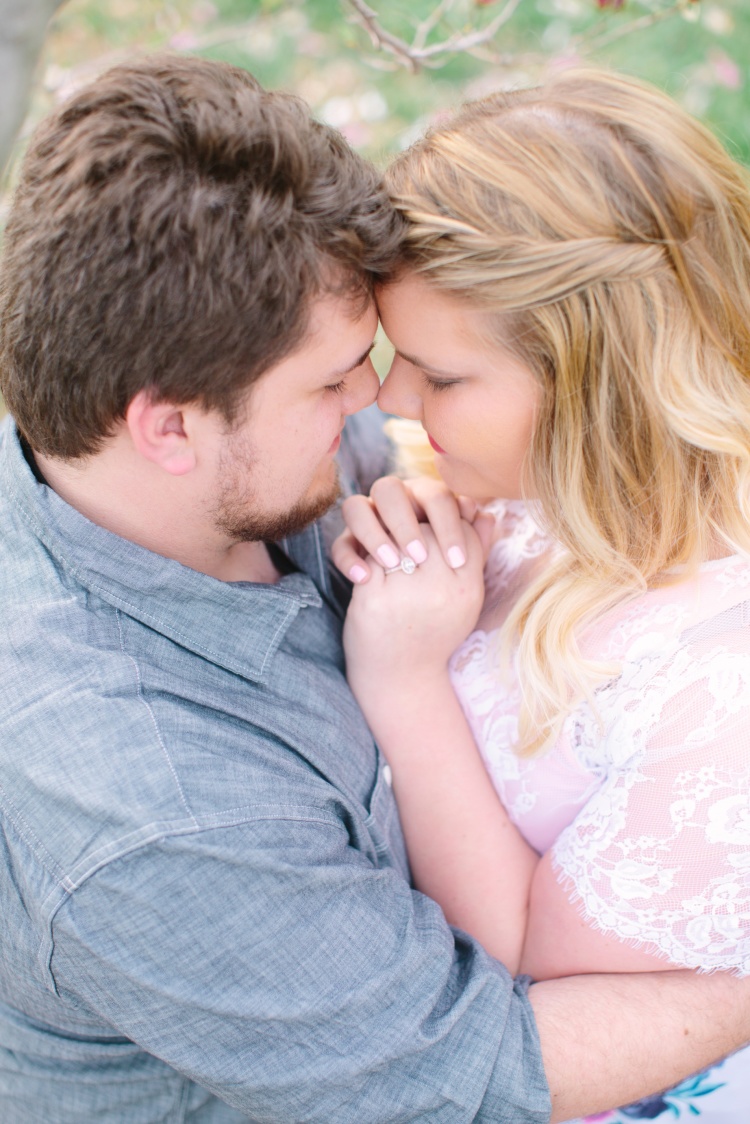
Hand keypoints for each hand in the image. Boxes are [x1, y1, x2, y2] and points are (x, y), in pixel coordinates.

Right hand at [332, 475, 492, 583]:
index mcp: (426, 500)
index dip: (448, 523)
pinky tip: (363, 578)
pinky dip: (349, 558)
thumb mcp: (460, 571)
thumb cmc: (440, 587)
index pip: (436, 495)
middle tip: (421, 557)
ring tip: (391, 562)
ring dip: (373, 533)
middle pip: (391, 489)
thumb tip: (487, 518)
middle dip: (406, 522)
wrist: (410, 627)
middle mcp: (394, 502)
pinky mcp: (346, 543)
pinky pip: (340, 542)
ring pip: (357, 506)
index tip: (458, 560)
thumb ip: (474, 543)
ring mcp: (367, 520)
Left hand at [343, 520, 489, 706]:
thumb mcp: (466, 600)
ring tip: (391, 553)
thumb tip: (486, 513)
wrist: (401, 678)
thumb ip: (477, 554)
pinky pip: (368, 557)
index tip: (436, 537)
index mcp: (468, 588)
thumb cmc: (434, 634)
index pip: (463, 530)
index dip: (448, 526)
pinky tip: (368, 568)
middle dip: (416, 530)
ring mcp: (405, 593)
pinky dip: (365, 558)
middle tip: (409, 541)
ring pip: (397, 538)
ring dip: (390, 540)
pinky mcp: (373, 598)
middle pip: (429, 530)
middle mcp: (440, 590)